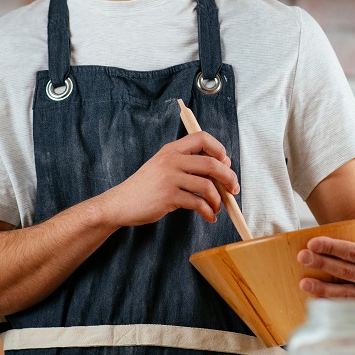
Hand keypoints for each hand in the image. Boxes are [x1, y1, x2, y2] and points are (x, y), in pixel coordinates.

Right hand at [100, 131, 239, 227]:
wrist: (120, 203)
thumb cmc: (146, 187)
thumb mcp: (163, 167)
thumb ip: (188, 164)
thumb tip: (221, 166)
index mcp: (171, 149)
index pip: (202, 137)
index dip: (219, 148)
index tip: (225, 163)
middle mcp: (171, 160)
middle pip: (211, 163)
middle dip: (228, 177)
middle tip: (234, 189)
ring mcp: (169, 178)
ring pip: (207, 185)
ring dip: (218, 199)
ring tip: (217, 208)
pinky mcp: (168, 197)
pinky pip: (198, 203)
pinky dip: (208, 212)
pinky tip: (209, 217)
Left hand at [296, 194, 354, 297]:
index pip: (354, 252)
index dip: (332, 247)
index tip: (313, 243)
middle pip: (345, 271)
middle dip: (321, 263)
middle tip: (302, 257)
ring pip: (345, 294)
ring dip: (322, 288)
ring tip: (303, 282)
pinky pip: (351, 308)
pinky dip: (334, 305)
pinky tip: (319, 300)